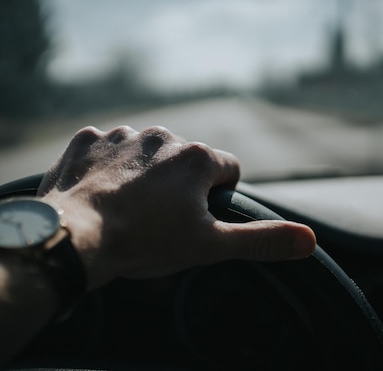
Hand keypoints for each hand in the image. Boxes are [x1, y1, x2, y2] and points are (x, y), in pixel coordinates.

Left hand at [38, 126, 315, 288]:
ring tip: (127, 207)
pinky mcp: (87, 139)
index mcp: (197, 157)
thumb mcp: (209, 247)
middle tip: (159, 219)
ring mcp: (121, 134)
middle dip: (179, 185)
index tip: (198, 217)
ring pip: (145, 153)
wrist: (72, 239)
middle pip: (184, 160)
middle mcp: (162, 135)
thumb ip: (261, 240)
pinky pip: (106, 148)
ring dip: (142, 174)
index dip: (218, 196)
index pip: (227, 170)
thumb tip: (310, 240)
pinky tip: (100, 192)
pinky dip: (106, 166)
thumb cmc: (144, 243)